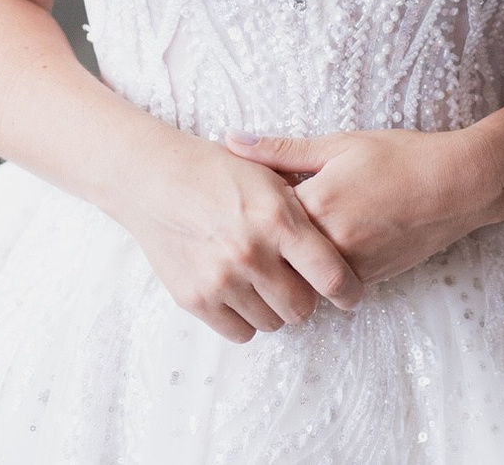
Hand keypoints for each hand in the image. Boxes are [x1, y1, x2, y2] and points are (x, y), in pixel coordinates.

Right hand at [109, 129, 364, 342]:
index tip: (350, 295)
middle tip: (297, 282)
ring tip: (263, 281)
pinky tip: (241, 292)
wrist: (153, 179)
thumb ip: (305, 206)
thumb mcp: (269, 174)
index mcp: (279, 218)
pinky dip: (245, 318)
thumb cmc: (216, 171)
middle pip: (302, 308)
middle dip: (305, 298)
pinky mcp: (195, 299)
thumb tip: (344, 231)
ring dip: (273, 308)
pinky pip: (239, 332)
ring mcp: (221, 279)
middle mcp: (252, 253)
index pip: (331, 277)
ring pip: (272, 322)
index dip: (348, 292)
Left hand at [224, 128, 495, 287]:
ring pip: (302, 274)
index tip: (242, 200)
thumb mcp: (339, 144)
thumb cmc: (401, 157)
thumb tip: (231, 140)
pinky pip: (331, 282)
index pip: (260, 218)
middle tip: (256, 227)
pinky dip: (322, 267)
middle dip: (267, 240)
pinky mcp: (369, 280)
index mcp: (316, 205)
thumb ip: (281, 149)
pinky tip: (328, 244)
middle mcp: (329, 243)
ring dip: (294, 259)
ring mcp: (350, 267)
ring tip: (296, 236)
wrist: (458, 186)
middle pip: (277, 252)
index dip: (248, 209)